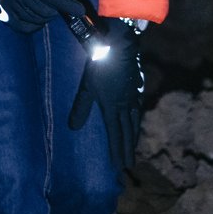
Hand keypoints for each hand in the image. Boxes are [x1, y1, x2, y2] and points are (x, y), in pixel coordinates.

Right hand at [0, 0, 84, 32]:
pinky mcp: (6, 18)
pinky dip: (36, 23)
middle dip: (55, 8)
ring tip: (40, 3)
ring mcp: (9, 6)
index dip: (67, 4)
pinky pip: (29, 28)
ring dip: (45, 15)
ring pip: (39, 20)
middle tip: (52, 1)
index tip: (80, 10)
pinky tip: (33, 12)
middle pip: (47, 11)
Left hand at [68, 17, 144, 170]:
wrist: (120, 46)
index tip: (118, 167)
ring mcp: (134, 96)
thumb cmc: (100, 65)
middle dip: (127, 150)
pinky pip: (138, 110)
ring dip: (133, 138)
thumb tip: (73, 128)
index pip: (115, 135)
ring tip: (132, 149)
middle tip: (128, 166)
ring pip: (135, 122)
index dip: (116, 151)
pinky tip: (136, 121)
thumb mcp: (87, 87)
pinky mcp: (138, 87)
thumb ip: (81, 108)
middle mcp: (126, 106)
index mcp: (113, 108)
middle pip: (128, 133)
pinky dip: (137, 121)